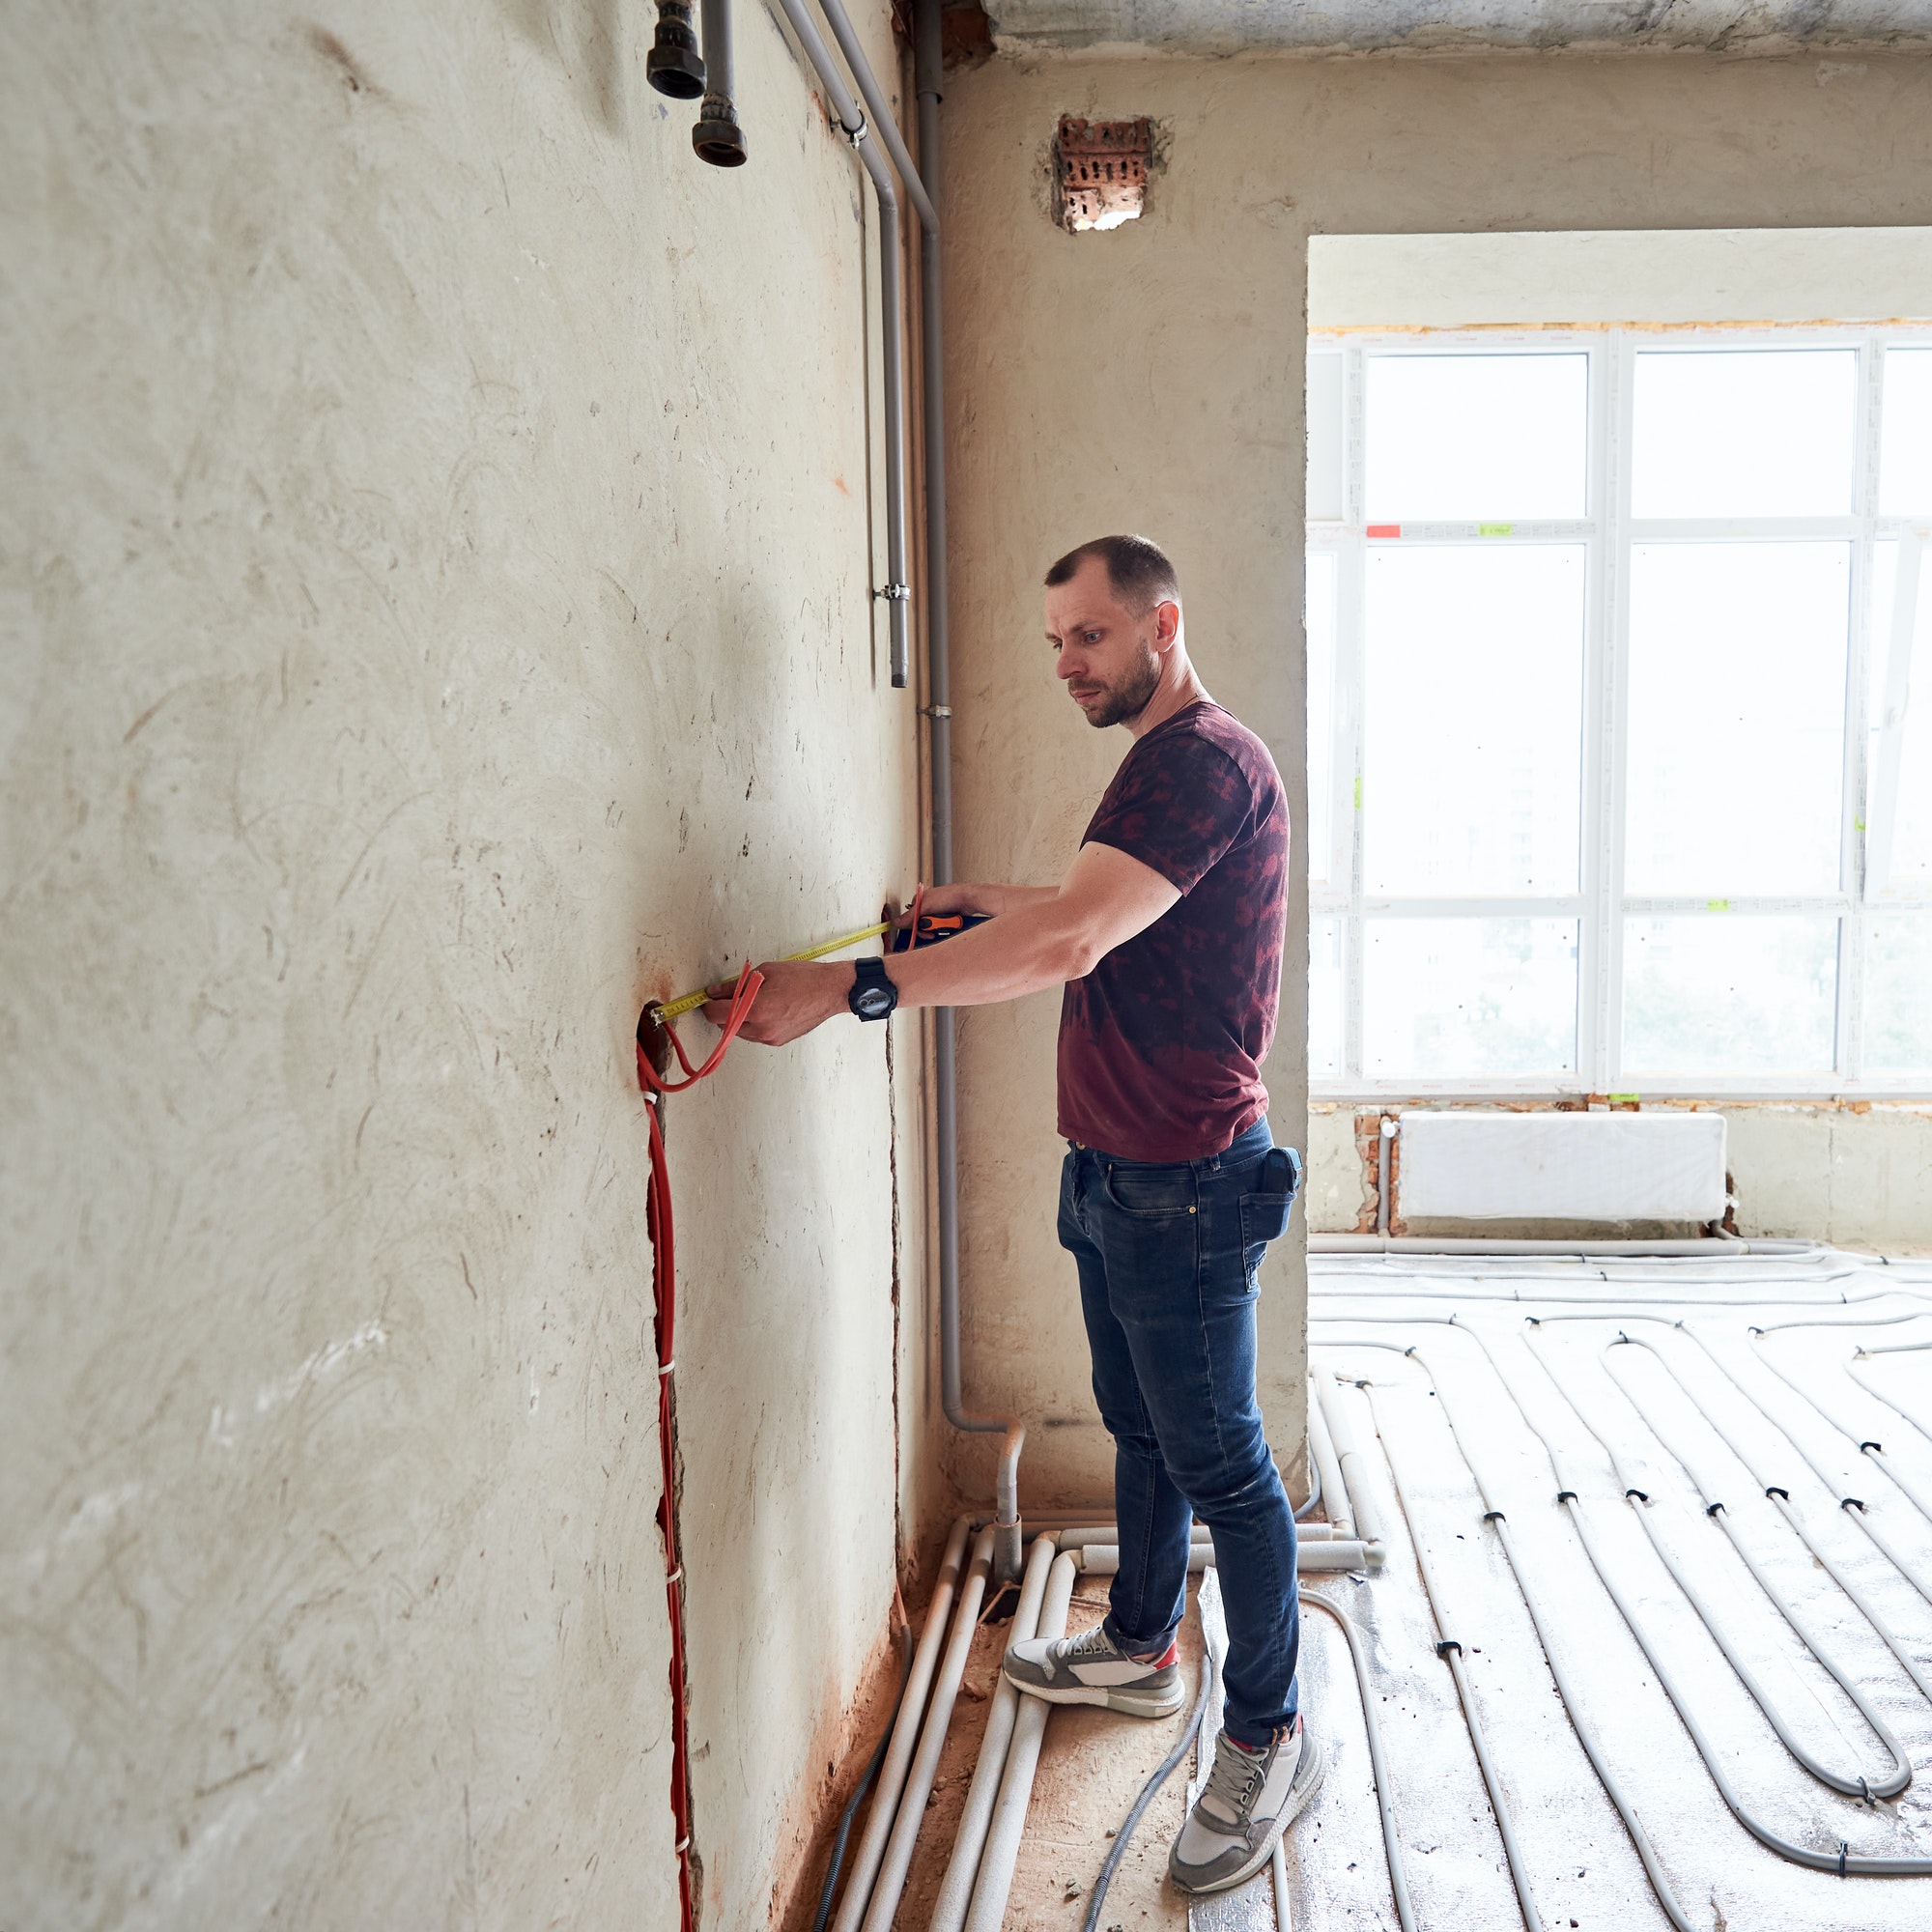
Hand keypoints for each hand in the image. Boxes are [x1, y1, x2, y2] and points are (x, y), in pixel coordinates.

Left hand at [700, 959, 846, 1044]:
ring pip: (739, 1031)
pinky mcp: (777, 1041)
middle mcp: (761, 1028)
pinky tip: (764, 1008)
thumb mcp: (765, 973)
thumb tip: (716, 992)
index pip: (716, 1014)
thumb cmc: (803, 978)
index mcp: (756, 1009)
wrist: (830, 991)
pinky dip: (752, 1023)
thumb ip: (736, 985)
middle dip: (723, 1011)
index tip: (706, 999)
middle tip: (729, 995)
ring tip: (753, 1000)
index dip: (708, 1005)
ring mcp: (769, 1037)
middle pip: (724, 1026)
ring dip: (737, 1018)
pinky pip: (754, 1034)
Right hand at [892, 882, 987, 932]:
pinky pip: (942, 926)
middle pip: (922, 923)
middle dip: (928, 928)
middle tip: (933, 929)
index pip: (911, 918)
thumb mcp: (925, 907)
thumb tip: (896, 922)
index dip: (916, 926)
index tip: (920, 930)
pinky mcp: (947, 916)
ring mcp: (938, 910)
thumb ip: (910, 916)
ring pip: (933, 926)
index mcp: (920, 899)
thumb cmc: (949, 896)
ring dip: (938, 927)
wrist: (969, 899)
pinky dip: (945, 926)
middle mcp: (929, 905)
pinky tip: (949, 923)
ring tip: (945, 922)